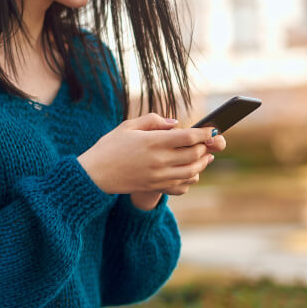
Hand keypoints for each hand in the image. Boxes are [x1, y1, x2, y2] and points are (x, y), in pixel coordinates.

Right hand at [77, 113, 218, 196]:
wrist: (94, 174)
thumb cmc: (109, 147)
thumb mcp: (127, 126)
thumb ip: (153, 120)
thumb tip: (176, 123)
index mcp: (153, 142)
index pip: (189, 137)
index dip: (205, 133)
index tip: (212, 129)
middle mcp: (159, 160)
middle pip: (195, 154)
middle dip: (206, 147)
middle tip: (209, 142)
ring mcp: (158, 176)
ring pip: (192, 171)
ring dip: (202, 163)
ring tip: (205, 156)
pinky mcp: (155, 186)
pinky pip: (182, 184)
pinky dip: (191, 177)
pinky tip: (191, 171)